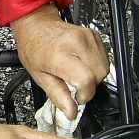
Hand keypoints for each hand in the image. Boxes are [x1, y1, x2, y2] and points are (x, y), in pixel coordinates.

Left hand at [11, 3, 108, 117]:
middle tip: (74, 85)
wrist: (37, 26)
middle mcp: (76, 43)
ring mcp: (87, 37)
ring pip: (104, 67)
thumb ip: (57, 95)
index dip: (84, 94)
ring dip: (95, 76)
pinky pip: (104, 57)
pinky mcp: (94, 35)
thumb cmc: (34, 47)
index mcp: (59, 54)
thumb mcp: (39, 76)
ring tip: (77, 73)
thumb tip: (71, 112)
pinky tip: (82, 64)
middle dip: (90, 86)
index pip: (86, 79)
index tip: (76, 97)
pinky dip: (96, 66)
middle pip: (99, 75)